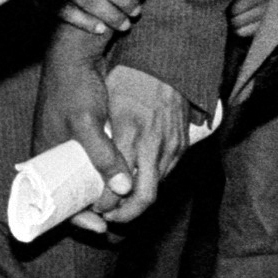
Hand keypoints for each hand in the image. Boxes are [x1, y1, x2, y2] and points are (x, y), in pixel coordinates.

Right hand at [29, 30, 133, 230]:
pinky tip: (122, 180)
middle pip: (70, 195)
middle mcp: (52, 157)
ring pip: (83, 182)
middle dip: (93, 210)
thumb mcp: (86, 122)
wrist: (75, 57)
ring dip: (101, 194)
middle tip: (117, 221)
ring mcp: (66, 148)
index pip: (55, 202)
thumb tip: (124, 188)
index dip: (78, 219)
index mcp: (42, 159)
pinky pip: (90, 166)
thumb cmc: (72, 87)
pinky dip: (104, 176)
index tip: (102, 227)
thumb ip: (103, 155)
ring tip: (124, 205)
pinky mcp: (80, 139)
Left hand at [91, 65, 189, 226]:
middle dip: (126, 215)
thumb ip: (99, 146)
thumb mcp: (104, 108)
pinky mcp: (182, 143)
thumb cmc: (126, 80)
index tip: (95, 209)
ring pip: (157, 187)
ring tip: (118, 202)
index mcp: (132, 137)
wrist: (162, 61)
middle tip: (109, 216)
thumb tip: (95, 176)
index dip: (107, 205)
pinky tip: (136, 181)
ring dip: (138, 200)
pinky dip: (152, 182)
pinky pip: (167, 172)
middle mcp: (156, 145)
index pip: (122, 190)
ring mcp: (173, 146)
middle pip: (145, 198)